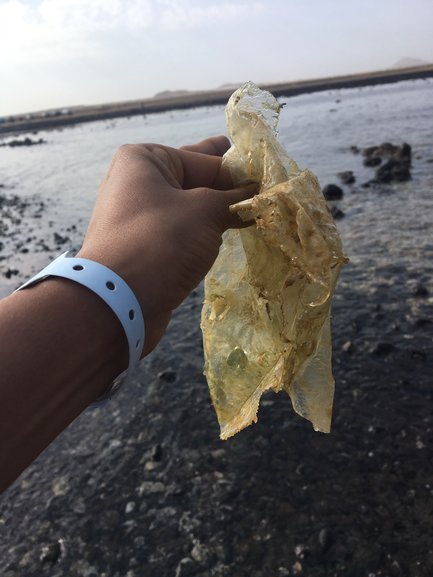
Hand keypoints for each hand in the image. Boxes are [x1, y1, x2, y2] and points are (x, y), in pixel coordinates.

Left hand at [77, 136, 256, 353]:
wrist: (117, 301)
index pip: (204, 160)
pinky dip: (205, 231)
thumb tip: (258, 194)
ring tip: (253, 208)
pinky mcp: (146, 248)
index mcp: (145, 160)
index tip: (266, 177)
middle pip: (194, 179)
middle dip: (226, 183)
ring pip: (189, 208)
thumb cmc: (160, 241)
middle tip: (259, 178)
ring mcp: (140, 218)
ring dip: (218, 210)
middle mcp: (138, 184)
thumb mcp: (204, 211)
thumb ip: (234, 199)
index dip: (237, 169)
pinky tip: (228, 232)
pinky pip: (183, 231)